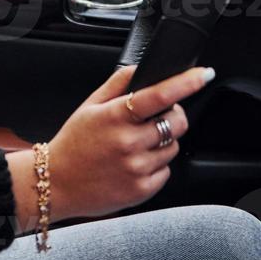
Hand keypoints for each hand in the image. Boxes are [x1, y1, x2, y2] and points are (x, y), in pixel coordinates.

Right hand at [31, 64, 211, 224]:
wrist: (56, 184)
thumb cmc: (74, 143)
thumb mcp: (90, 106)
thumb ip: (118, 84)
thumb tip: (140, 68)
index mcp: (115, 117)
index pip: (159, 95)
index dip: (186, 83)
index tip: (204, 74)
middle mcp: (128, 143)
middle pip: (177, 122)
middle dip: (173, 115)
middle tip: (153, 119)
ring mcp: (136, 168)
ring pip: (173, 147)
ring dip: (162, 143)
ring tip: (136, 145)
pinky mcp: (141, 190)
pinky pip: (166, 171)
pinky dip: (156, 166)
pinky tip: (134, 164)